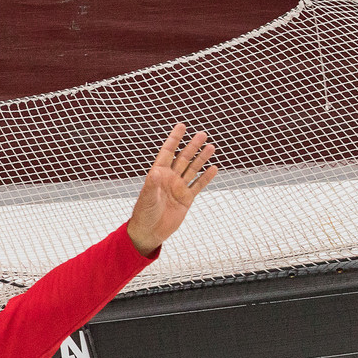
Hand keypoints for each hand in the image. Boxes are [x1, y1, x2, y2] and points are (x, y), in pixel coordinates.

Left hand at [126, 123, 217, 254]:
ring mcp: (178, 188)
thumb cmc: (144, 214)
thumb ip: (153, 185)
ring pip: (192, 169)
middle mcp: (169, 178)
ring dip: (201, 158)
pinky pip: (198, 185)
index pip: (167, 152)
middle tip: (202, 134)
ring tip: (211, 146)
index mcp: (157, 175)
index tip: (181, 126)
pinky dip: (206, 177)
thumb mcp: (148, 199)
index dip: (174, 139)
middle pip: (183, 158)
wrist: (149, 232)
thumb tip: (157, 171)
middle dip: (192, 146)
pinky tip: (214, 168)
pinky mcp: (186, 198)